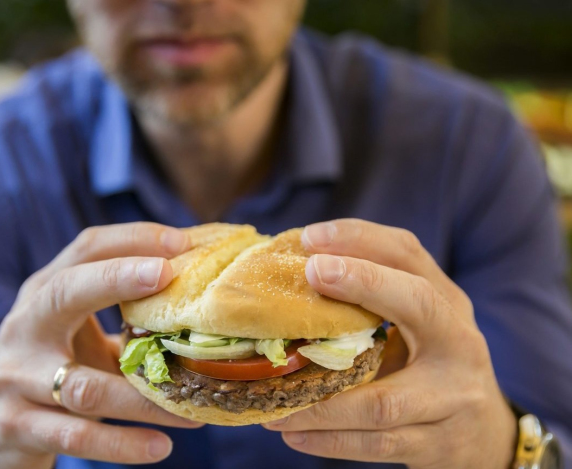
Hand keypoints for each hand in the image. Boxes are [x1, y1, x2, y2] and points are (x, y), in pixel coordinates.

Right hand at [0, 223, 201, 468]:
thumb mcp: (75, 333)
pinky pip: (76, 434)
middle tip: (168, 274)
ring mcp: (15, 377)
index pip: (85, 250)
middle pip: (66, 291)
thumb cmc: (48, 369)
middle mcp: (24, 326)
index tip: (181, 241)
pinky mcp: (16, 425)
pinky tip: (160, 447)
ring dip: (143, 398)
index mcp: (44, 293)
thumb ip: (123, 318)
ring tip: (192, 406)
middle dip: (116, 277)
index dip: (131, 239)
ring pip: (83, 385)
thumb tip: (202, 299)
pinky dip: (122, 443)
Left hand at [263, 219, 516, 468]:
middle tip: (312, 273)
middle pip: (420, 304)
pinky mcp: (439, 446)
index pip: (409, 255)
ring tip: (270, 396)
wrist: (485, 436)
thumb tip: (289, 276)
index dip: (361, 239)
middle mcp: (459, 342)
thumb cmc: (432, 365)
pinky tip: (291, 432)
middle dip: (366, 282)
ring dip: (321, 400)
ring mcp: (453, 398)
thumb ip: (372, 301)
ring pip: (384, 399)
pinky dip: (330, 440)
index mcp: (447, 303)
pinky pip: (377, 445)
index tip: (310, 237)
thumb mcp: (418, 325)